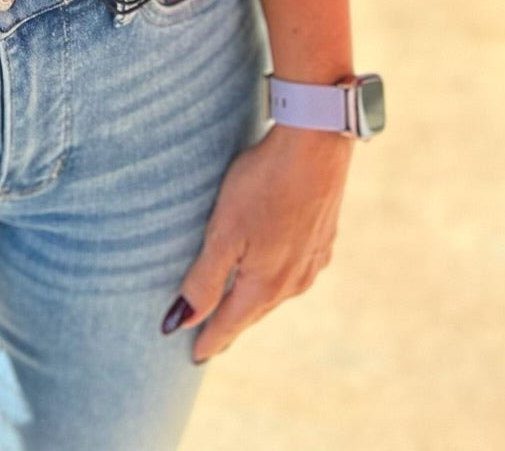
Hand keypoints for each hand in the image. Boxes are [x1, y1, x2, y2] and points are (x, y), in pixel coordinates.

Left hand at [163, 123, 352, 362]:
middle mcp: (293, 281)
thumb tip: (181, 321)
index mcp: (265, 284)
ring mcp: (313, 260)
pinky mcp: (323, 238)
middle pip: (254, 310)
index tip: (195, 357)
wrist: (316, 146)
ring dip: (255, 302)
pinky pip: (294, 270)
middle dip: (232, 325)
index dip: (210, 339)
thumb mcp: (223, 233)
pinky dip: (276, 278)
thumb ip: (204, 280)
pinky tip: (275, 271)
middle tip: (214, 339)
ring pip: (276, 291)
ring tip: (240, 308)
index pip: (230, 322)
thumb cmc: (264, 185)